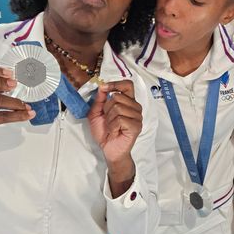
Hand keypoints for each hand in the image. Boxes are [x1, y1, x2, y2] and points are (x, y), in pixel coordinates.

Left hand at [88, 79, 141, 195]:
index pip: (127, 85)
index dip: (115, 84)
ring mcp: (137, 117)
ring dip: (109, 119)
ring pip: (118, 108)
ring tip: (112, 127)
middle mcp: (135, 107)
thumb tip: (102, 87)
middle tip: (108, 119)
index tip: (104, 87)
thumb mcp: (96, 113)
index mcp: (128, 101)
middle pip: (117, 97)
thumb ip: (99, 100)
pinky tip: (115, 132)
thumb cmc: (104, 132)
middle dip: (107, 108)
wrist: (109, 149)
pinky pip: (120, 119)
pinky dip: (112, 126)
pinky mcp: (136, 126)